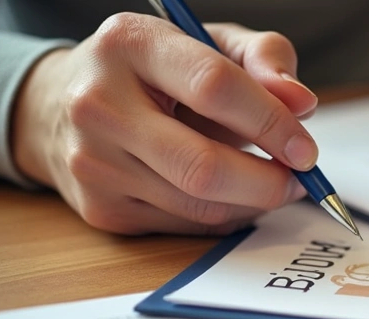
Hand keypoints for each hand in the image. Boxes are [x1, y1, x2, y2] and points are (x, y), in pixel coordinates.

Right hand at [11, 14, 318, 234]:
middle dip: (268, 181)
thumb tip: (301, 104)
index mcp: (130, 43)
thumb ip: (264, 59)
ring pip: (200, 205)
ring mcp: (94, 162)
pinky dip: (225, 216)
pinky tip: (231, 194)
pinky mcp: (102, 207)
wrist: (62, 104)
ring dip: (252, 202)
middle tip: (299, 180)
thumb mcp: (209, 42)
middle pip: (204, 165)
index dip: (272, 122)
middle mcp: (99, 103)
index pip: (215, 86)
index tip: (306, 148)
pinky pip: (187, 225)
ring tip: (269, 182)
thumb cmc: (152, 72)